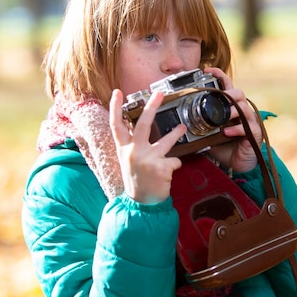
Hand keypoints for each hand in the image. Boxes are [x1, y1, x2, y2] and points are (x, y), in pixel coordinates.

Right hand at [109, 89, 187, 203]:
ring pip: (166, 141)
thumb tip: (138, 124)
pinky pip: (174, 160)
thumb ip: (132, 143)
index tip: (117, 92)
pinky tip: (169, 171)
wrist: (141, 203)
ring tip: (182, 128)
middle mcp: (134, 152)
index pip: (116, 125)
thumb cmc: (137, 179)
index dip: (115, 107)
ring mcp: (147, 159)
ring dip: (176, 133)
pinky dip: (174, 165)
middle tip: (159, 93)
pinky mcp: (160, 168)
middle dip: (152, 106)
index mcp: (124, 149)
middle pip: (143, 123)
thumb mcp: (128, 160)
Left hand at [203, 67, 261, 172]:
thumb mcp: (207, 133)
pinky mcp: (254, 134)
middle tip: (220, 98)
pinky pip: (248, 127)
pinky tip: (226, 133)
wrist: (235, 164)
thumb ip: (198, 124)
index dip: (219, 76)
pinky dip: (236, 129)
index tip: (207, 70)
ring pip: (244, 108)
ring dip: (232, 111)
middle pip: (239, 93)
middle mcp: (241, 111)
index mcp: (229, 107)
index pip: (227, 86)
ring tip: (223, 117)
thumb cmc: (222, 146)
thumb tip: (177, 119)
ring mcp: (249, 122)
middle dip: (229, 93)